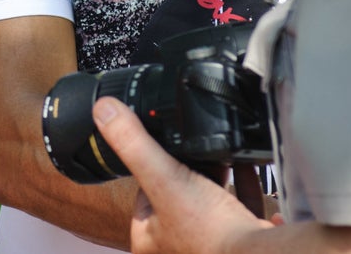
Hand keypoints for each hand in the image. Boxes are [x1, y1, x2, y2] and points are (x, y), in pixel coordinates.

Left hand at [93, 97, 271, 253]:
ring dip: (214, 171)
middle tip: (194, 144)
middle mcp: (176, 243)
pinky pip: (237, 200)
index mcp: (148, 238)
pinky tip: (246, 160)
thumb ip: (135, 144)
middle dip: (188, 166)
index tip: (163, 142)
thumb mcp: (164, 178)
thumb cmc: (208, 230)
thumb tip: (105, 110)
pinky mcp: (237, 232)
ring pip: (206, 195)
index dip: (153, 162)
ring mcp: (208, 239)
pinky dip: (241, 178)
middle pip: (176, 190)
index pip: (143, 189)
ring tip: (217, 146)